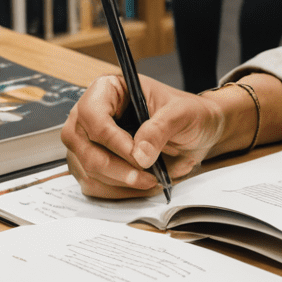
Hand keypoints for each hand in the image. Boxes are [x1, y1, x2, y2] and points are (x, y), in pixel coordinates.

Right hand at [60, 74, 225, 196]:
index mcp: (109, 89)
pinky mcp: (92, 165)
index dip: (112, 139)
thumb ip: (160, 128)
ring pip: (89, 171)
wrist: (196, 131)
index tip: (137, 155)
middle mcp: (91, 115)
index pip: (92, 114)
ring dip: (122, 182)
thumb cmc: (187, 113)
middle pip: (85, 147)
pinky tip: (143, 184)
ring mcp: (87, 142)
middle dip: (117, 168)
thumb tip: (139, 155)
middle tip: (147, 177)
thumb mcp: (182, 113)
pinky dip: (120, 191)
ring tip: (153, 179)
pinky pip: (95, 186)